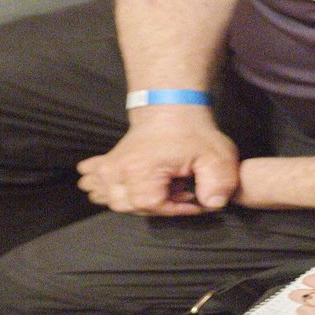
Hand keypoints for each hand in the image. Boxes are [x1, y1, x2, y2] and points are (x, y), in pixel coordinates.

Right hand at [76, 107, 238, 214]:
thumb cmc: (192, 132)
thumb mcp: (216, 156)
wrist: (171, 107)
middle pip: (132, 207)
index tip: (191, 197)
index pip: (152, 206)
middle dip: (159, 204)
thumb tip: (212, 204)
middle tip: (178, 186)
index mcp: (140, 169)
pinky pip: (94, 182)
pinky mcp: (107, 163)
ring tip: (160, 183)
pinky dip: (105, 187)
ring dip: (139, 199)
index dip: (176, 207)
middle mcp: (117, 170)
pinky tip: (122, 182)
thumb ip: (219, 182)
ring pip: (115, 201)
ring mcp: (109, 166)